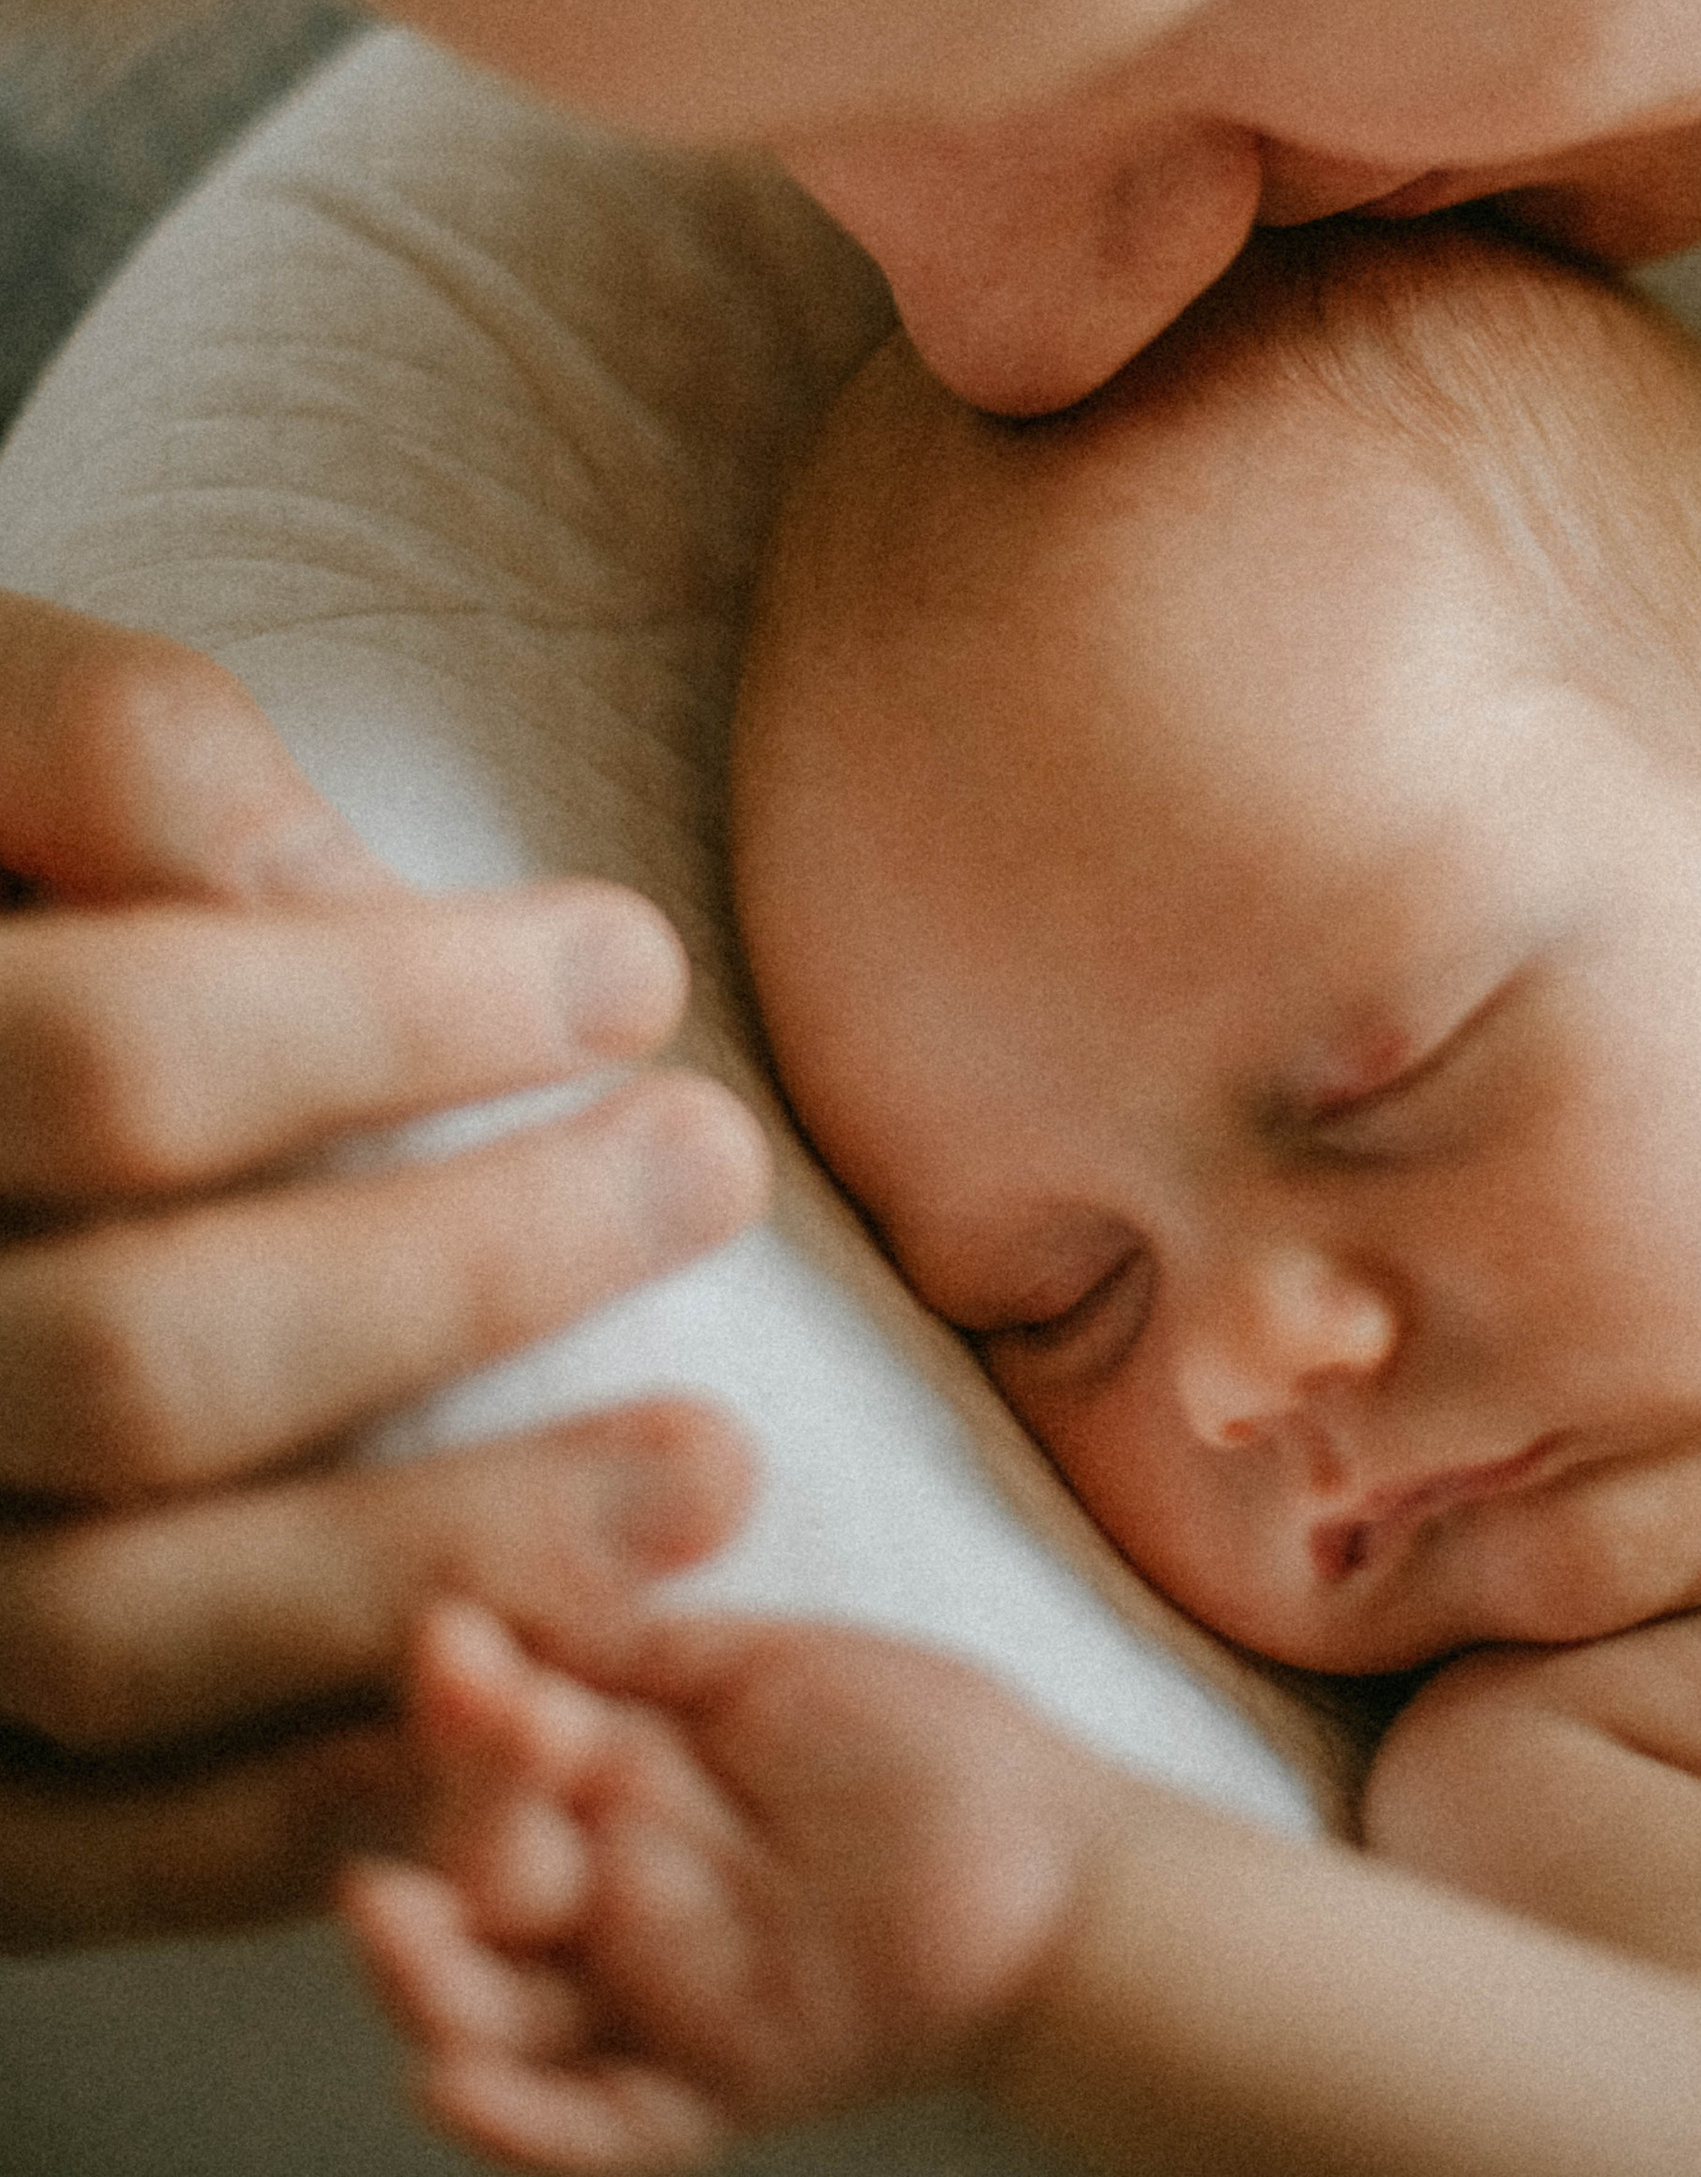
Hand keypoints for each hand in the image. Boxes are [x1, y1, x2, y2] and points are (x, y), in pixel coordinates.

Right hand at [0, 592, 769, 1946]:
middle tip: (711, 1172)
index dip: (398, 1015)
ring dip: (448, 1565)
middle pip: (146, 1364)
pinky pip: (71, 1855)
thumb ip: (121, 764)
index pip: (119, 1066)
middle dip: (471, 1276)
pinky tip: (514, 1723)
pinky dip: (295, 1819)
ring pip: (115, 1635)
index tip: (632, 969)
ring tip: (709, 1475)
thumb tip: (350, 900)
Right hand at [344, 1602, 1106, 2169]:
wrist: (1052, 1860)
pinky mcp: (707, 2085)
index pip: (497, 1751)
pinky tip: (451, 2089)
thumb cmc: (925, 1744)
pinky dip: (516, 2124)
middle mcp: (611, 1890)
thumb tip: (514, 1597)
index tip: (453, 1648)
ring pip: (499, 2015)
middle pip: (476, 1885)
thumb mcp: (770, 1664)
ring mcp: (651, 1993)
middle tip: (466, 1775)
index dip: (465, 1709)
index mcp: (617, 1776)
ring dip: (428, 1980)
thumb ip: (643, 1643)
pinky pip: (594, 2128)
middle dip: (445, 1836)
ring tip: (394, 1928)